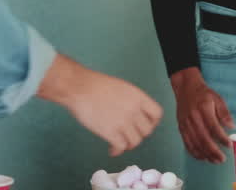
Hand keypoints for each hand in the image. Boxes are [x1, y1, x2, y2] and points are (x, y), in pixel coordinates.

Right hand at [38, 54, 162, 155]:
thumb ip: (131, 100)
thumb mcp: (121, 87)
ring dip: (128, 145)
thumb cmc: (95, 84)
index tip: (143, 125)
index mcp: (137, 96)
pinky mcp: (110, 131)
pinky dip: (117, 151)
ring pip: (136, 141)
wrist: (79, 87)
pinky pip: (121, 147)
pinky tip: (111, 150)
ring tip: (120, 144)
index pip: (157, 114)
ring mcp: (123, 121)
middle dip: (139, 135)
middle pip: (147, 131)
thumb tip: (134, 114)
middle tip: (130, 135)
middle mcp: (134, 109)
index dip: (152, 122)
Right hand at [170, 67, 233, 162]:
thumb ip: (224, 113)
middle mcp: (193, 117)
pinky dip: (194, 152)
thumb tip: (232, 126)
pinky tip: (202, 157)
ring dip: (205, 154)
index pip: (213, 126)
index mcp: (203, 108)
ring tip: (214, 161)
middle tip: (222, 159)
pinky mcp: (181, 128)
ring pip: (195, 143)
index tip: (229, 145)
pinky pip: (187, 143)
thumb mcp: (217, 98)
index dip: (221, 138)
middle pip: (203, 138)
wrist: (185, 88)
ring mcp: (185, 123)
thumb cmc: (203, 94)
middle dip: (213, 151)